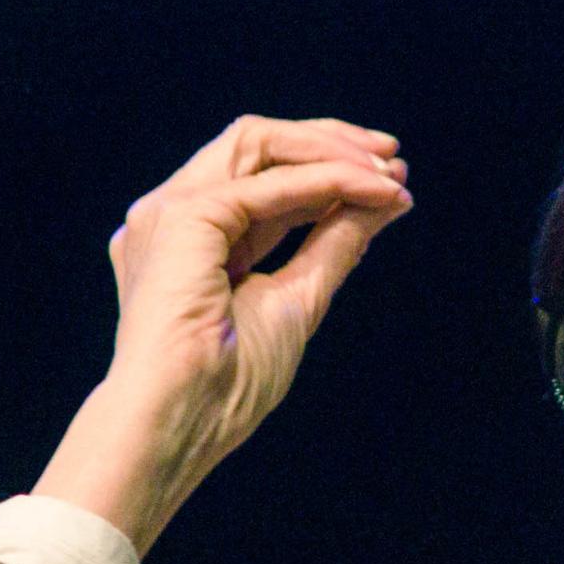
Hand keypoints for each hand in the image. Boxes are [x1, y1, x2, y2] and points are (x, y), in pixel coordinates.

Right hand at [34, 116, 412, 553]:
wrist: (184, 421)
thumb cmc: (231, 382)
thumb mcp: (302, 296)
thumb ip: (336, 241)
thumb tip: (387, 197)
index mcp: (192, 239)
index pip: (263, 177)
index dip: (328, 167)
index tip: (390, 178)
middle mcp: (173, 216)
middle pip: (257, 145)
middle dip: (332, 142)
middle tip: (393, 158)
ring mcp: (170, 212)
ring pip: (258, 143)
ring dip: (332, 151)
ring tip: (387, 174)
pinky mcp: (181, 217)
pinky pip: (269, 182)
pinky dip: (328, 180)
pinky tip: (371, 190)